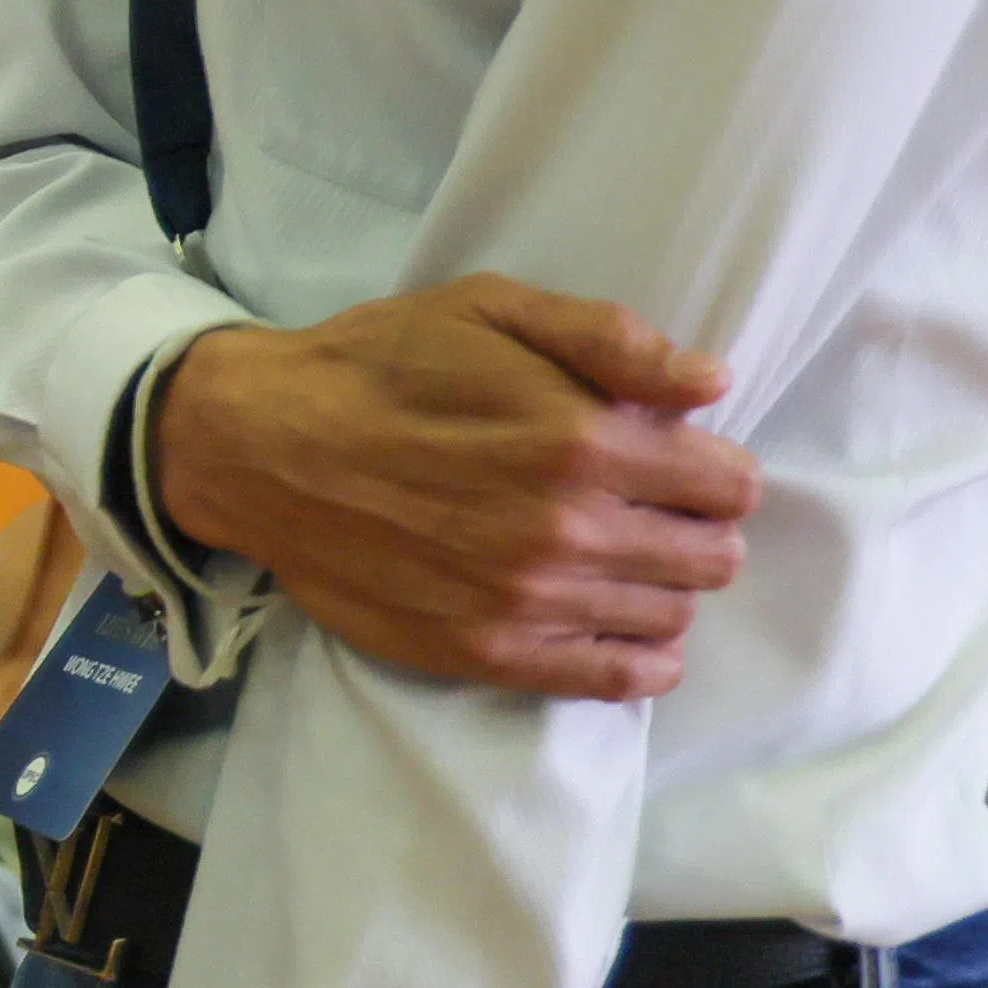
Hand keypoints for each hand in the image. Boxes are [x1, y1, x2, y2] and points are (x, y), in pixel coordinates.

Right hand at [153, 276, 757, 700]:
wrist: (260, 445)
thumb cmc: (378, 364)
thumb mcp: (488, 308)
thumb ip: (607, 338)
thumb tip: (712, 382)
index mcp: (578, 438)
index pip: (728, 483)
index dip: (715, 466)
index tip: (680, 458)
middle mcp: (567, 530)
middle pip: (713, 556)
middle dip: (698, 526)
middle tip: (649, 505)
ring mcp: (529, 601)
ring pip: (672, 615)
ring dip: (663, 584)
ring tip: (615, 552)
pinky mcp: (489, 652)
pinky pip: (617, 679)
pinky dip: (641, 656)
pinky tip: (622, 623)